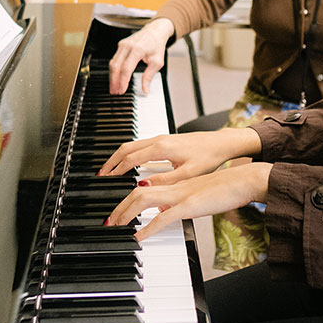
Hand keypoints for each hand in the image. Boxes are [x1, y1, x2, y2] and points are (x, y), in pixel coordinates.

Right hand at [98, 128, 261, 184]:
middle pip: (126, 148)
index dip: (117, 170)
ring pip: (132, 145)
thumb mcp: (187, 173)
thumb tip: (142, 185)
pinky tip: (128, 164)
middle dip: (111, 162)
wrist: (221, 143)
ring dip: (118, 157)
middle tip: (100, 175)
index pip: (131, 159)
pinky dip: (129, 154)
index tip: (106, 180)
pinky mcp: (165, 140)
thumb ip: (164, 180)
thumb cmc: (209, 157)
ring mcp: (161, 138)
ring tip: (110, 171)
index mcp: (162, 147)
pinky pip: (140, 145)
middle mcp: (158, 140)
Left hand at [106, 162, 273, 240]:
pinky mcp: (190, 205)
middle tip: (108, 223)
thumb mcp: (197, 195)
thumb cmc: (226, 189)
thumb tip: (164, 212)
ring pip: (144, 199)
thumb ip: (179, 202)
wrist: (244, 180)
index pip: (143, 188)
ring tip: (116, 228)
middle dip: (118, 208)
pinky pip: (164, 217)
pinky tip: (139, 237)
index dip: (126, 200)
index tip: (116, 213)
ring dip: (126, 214)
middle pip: (136, 192)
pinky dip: (148, 227)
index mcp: (176, 184)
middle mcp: (174, 187)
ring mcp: (181, 194)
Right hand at [108, 18, 174, 94]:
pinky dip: (114, 70)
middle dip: (114, 81)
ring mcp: (122, 45)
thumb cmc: (156, 45)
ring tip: (114, 88)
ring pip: (112, 63)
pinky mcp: (120, 45)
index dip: (123, 81)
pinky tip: (115, 77)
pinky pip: (114, 59)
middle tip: (115, 92)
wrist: (155, 31)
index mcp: (138, 49)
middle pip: (116, 66)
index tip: (122, 90)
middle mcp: (128, 46)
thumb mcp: (157, 62)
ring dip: (112, 77)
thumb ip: (149, 76)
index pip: (126, 68)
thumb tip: (145, 89)